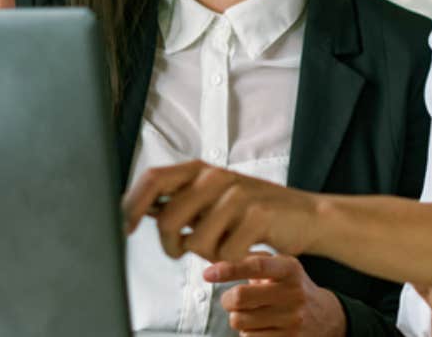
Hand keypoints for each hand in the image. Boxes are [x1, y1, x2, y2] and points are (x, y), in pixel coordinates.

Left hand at [122, 160, 319, 261]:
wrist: (307, 216)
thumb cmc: (254, 212)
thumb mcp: (214, 198)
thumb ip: (181, 202)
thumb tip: (136, 210)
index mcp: (201, 170)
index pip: (153, 179)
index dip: (132, 204)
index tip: (124, 227)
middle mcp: (216, 177)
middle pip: (168, 217)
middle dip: (170, 245)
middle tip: (181, 250)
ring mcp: (238, 194)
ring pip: (196, 241)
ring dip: (206, 255)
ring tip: (223, 245)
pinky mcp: (258, 215)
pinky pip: (225, 253)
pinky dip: (230, 261)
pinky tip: (242, 250)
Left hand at [205, 253, 346, 335]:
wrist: (326, 317)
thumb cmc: (292, 287)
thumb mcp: (281, 267)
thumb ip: (252, 259)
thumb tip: (216, 257)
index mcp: (290, 269)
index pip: (256, 266)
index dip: (229, 269)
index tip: (208, 273)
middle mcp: (293, 294)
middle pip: (240, 298)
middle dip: (227, 299)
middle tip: (231, 299)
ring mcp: (292, 320)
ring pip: (241, 322)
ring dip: (239, 318)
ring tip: (252, 313)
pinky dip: (248, 333)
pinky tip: (261, 326)